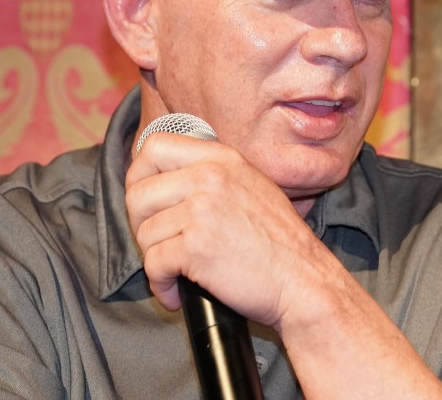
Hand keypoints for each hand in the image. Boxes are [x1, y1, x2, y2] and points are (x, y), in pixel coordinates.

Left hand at [125, 130, 327, 327]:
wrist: (304, 280)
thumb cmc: (279, 242)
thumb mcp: (251, 186)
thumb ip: (213, 174)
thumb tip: (163, 178)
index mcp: (221, 158)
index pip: (154, 147)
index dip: (138, 176)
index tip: (146, 201)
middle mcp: (209, 177)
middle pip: (138, 193)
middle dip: (140, 225)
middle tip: (158, 245)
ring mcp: (202, 210)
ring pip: (144, 233)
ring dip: (154, 260)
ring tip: (175, 273)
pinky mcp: (196, 247)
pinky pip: (154, 265)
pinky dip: (161, 285)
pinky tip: (175, 293)